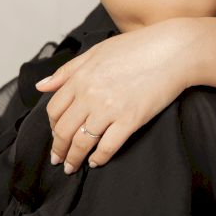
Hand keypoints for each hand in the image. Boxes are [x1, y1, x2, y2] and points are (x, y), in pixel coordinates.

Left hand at [33, 17, 196, 170]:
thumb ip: (67, 71)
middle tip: (58, 159)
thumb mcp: (96, 52)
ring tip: (72, 167)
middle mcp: (90, 94)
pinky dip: (98, 158)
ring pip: (81, 142)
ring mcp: (110, 109)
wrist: (173, 51)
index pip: (54, 110)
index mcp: (80, 77)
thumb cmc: (137, 48)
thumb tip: (41, 86)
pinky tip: (96, 162)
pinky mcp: (130, 120)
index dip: (51, 127)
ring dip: (73, 158)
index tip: (55, 136)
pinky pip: (107, 146)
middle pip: (63, 130)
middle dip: (58, 149)